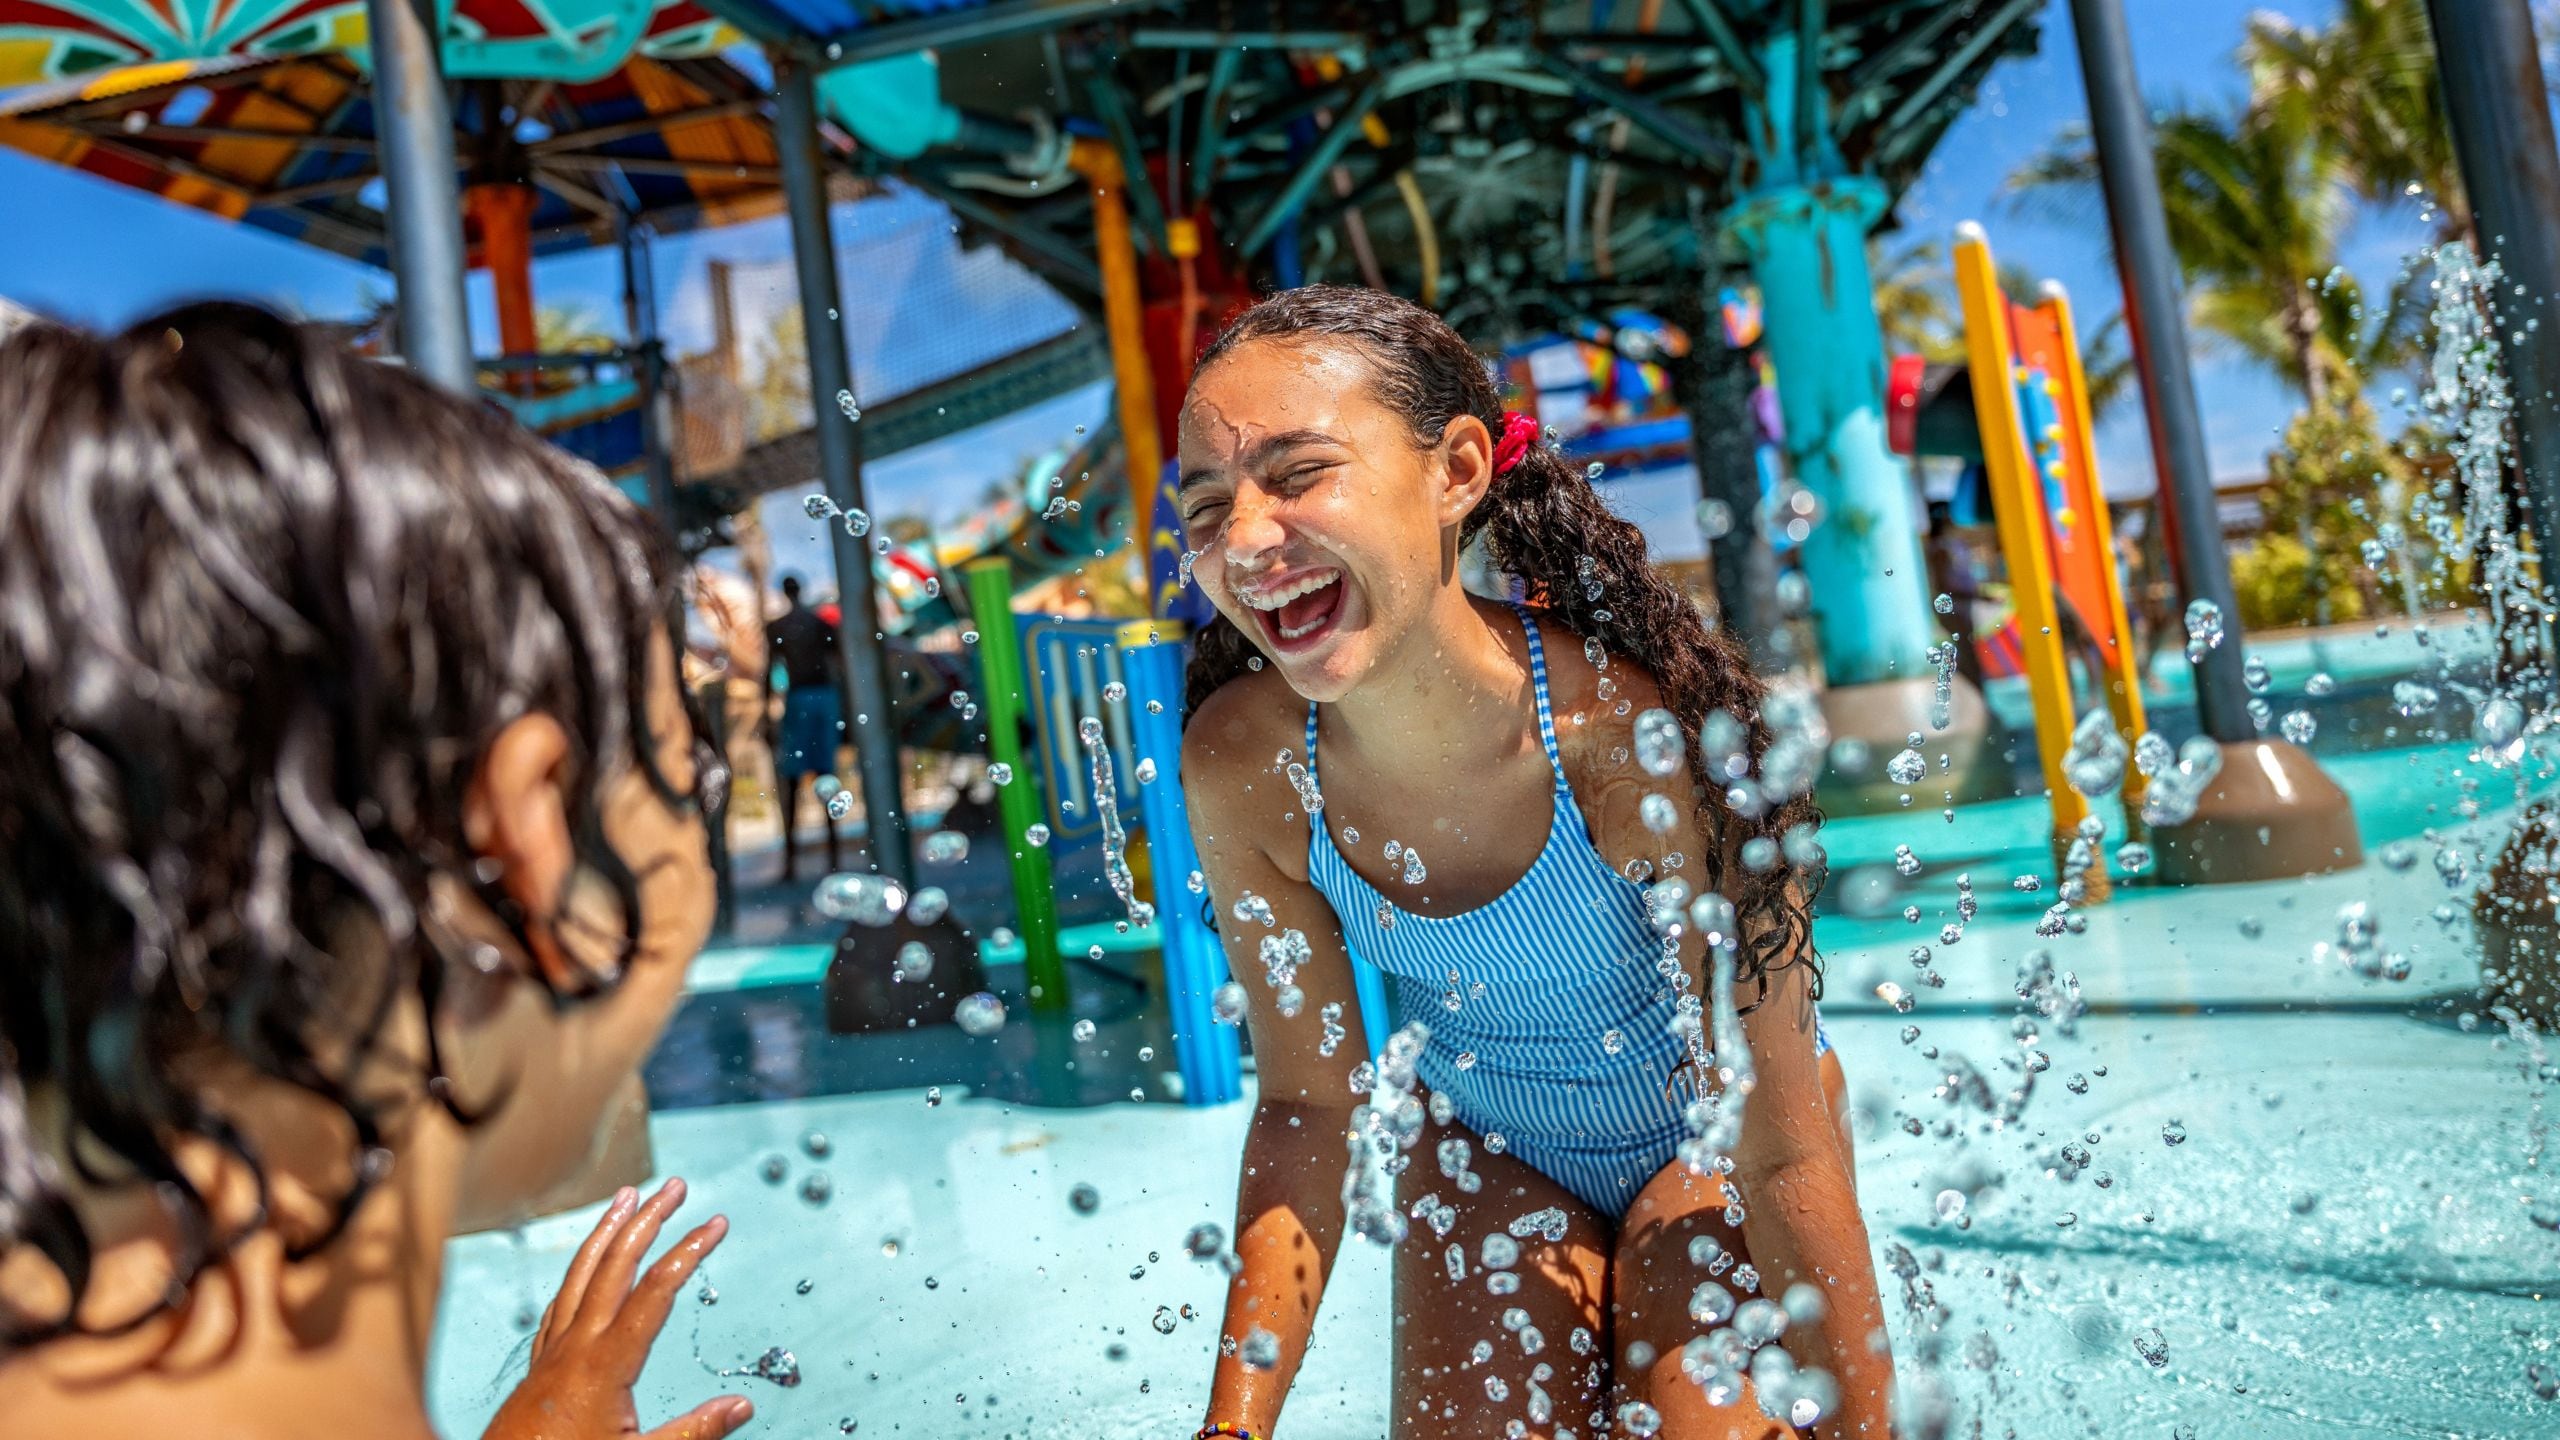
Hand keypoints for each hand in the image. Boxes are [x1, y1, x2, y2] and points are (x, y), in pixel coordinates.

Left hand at [484, 1179, 750, 1439]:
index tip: (716, 1223)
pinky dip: (579, 1271)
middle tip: (675, 1186)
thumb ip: (695, 1431)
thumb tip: (743, 1406)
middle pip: (616, 1265)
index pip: (657, 1291)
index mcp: (606, 1364)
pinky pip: (560, 1302)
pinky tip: (586, 1266)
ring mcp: (554, 1352)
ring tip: (626, 1197)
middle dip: (648, 1219)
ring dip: (607, 1230)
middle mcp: (577, 1346)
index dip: (690, 1251)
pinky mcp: (539, 1365)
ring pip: (581, 1274)